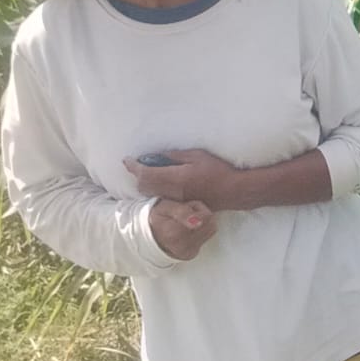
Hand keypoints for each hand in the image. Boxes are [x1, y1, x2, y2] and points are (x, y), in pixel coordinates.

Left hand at [126, 149, 242, 210]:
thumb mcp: (197, 156)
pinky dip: (154, 189)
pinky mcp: (180, 205)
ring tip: (150, 172)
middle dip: (138, 175)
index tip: (127, 160)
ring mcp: (175, 200)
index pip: (145, 173)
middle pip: (143, 186)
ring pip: (150, 193)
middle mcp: (171, 192)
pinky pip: (159, 197)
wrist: (232, 190)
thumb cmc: (217, 170)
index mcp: (174, 178)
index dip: (133, 166)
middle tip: (140, 165)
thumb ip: (175, 156)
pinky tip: (162, 182)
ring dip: (145, 183)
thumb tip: (157, 157)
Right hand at [148, 198, 217, 260]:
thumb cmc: (158, 217)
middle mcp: (182, 246)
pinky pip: (206, 239)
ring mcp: (188, 252)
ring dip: (202, 223)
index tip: (185, 207)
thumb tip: (198, 222)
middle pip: (211, 223)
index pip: (207, 216)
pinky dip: (200, 232)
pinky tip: (188, 230)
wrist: (150, 235)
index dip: (197, 207)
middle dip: (201, 214)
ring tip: (186, 222)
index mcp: (174, 233)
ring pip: (211, 230)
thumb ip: (183, 212)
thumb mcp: (166, 207)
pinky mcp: (191, 255)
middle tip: (185, 214)